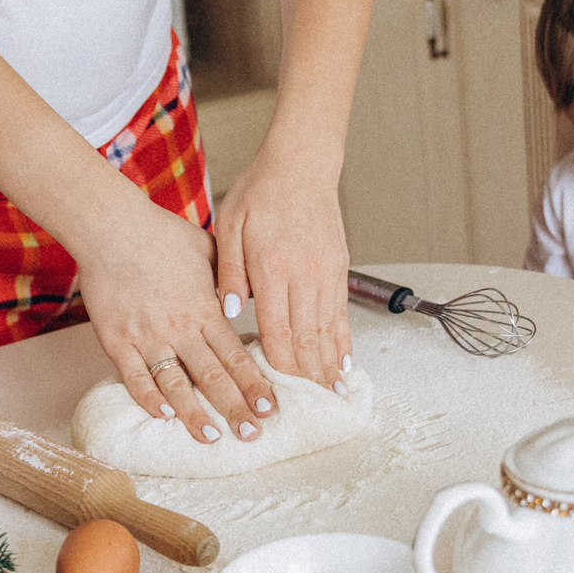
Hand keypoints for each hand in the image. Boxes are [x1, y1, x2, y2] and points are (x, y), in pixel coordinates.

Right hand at [72, 195, 274, 442]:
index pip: (236, 355)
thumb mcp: (209, 249)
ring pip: (176, 384)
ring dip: (196, 414)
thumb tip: (251, 293)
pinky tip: (163, 416)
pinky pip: (134, 377)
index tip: (271, 407)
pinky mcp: (117, 340)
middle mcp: (180, 327)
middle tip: (253, 435)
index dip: (254, 384)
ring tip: (213, 438)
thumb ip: (230, 277)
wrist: (111, 227)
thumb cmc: (160, 234)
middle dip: (235, 408)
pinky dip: (149, 398)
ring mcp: (148, 336)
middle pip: (213, 376)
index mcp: (205, 308)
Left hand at [214, 148, 351, 388]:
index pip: (277, 330)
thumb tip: (229, 313)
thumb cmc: (260, 191)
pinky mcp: (338, 268)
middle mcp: (304, 275)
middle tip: (309, 409)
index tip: (277, 392)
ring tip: (331, 396)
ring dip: (329, 366)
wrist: (302, 163)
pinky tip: (344, 362)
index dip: (278, 366)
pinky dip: (343, 341)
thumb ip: (228, 272)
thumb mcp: (229, 225)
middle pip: (306, 337)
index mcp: (272, 268)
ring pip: (328, 330)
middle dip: (307, 376)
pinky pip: (342, 313)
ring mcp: (326, 272)